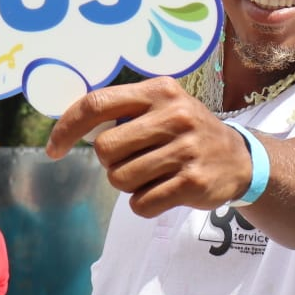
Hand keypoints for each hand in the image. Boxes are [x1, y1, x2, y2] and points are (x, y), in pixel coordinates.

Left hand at [46, 77, 253, 217]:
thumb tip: (70, 127)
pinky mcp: (193, 182)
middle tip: (134, 160)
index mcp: (160, 91)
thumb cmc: (187, 133)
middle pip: (105, 149)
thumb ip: (123, 110)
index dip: (68, 128)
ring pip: (121, 179)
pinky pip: (141, 203)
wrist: (240, 159)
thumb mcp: (163, 106)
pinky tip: (166, 191)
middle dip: (111, 162)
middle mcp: (175, 115)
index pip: (97, 103)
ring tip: (155, 175)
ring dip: (129, 184)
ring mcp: (186, 149)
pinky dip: (145, 203)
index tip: (54, 148)